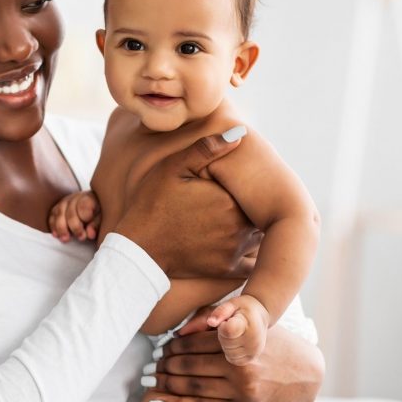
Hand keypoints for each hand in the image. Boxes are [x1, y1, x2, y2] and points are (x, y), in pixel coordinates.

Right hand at [48, 191, 99, 241]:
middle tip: (80, 237)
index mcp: (90, 197)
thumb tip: (89, 234)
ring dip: (61, 227)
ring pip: (59, 213)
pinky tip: (56, 235)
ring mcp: (65, 201)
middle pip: (71, 211)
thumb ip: (96, 225)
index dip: (85, 218)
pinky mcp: (58, 208)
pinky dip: (53, 226)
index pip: (84, 206)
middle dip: (74, 226)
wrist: (94, 205)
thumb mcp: (103, 218)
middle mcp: (76, 197)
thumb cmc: (99, 212)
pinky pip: (52, 215)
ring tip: (65, 239)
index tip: (89, 230)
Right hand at [113, 127, 259, 277]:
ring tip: (243, 215)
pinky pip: (253, 261)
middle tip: (246, 196)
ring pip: (260, 234)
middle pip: (261, 210)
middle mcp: (239, 226)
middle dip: (257, 203)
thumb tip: (239, 133)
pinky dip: (252, 252)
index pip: (255, 188)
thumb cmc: (152, 204)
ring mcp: (234, 249)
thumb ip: (206, 149)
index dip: (251, 182)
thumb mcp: (173, 168)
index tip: (244, 179)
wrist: (140, 250)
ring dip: (256, 225)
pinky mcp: (227, 268)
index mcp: (230, 199)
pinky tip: (240, 240)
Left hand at [145, 311, 323, 401]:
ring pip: (192, 385)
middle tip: (152, 362)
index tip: (162, 345)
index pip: (197, 341)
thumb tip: (184, 327)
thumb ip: (219, 322)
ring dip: (166, 382)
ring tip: (151, 378)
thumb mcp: (253, 325)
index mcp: (241, 343)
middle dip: (166, 363)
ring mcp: (240, 390)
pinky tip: (158, 399)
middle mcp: (240, 367)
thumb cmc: (274, 343)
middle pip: (191, 364)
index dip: (175, 344)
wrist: (305, 375)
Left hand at [205, 294, 269, 365]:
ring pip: (227, 354)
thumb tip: (210, 322)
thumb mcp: (232, 304)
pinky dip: (229, 352)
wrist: (260, 317)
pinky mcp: (251, 359)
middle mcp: (254, 341)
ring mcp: (254, 352)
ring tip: (231, 334)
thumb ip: (220, 312)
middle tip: (228, 326)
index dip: (221, 326)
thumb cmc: (243, 308)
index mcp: (249, 325)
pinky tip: (234, 342)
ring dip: (224, 345)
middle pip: (224, 344)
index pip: (228, 331)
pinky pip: (232, 360)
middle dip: (221, 336)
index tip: (226, 320)